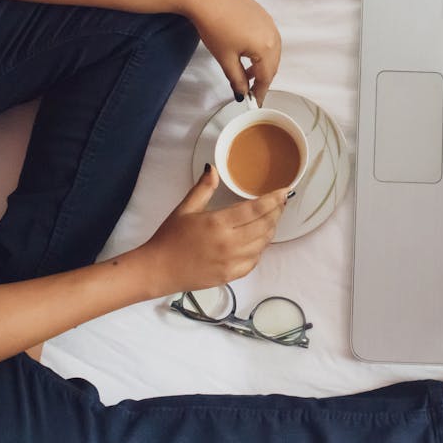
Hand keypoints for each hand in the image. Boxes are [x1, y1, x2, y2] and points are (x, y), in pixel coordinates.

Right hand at [141, 166, 287, 295]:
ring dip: (271, 229)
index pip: (255, 210)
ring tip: (271, 218)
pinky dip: (260, 248)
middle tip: (280, 202)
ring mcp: (232, 262)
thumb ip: (204, 188)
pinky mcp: (231, 275)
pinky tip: (258, 240)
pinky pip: (255, 260)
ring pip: (263, 244)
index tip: (285, 190)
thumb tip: (213, 167)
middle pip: (265, 226)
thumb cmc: (170, 237)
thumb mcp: (185, 208)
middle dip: (276, 212)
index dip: (273, 199)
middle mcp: (229, 243)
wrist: (158, 270)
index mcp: (218, 223)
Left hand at [186, 0, 280, 105]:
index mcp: (266, 48)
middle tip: (250, 88)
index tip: (255, 102)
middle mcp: (273, 34)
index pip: (266, 77)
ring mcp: (268, 22)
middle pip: (272, 64)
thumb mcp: (225, 58)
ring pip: (272, 51)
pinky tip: (247, 51)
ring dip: (262, 64)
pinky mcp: (262, 13)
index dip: (260, 92)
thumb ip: (237, 79)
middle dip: (262, 78)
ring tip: (246, 70)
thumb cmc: (214, 26)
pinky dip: (262, 49)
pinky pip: (268, 37)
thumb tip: (242, 93)